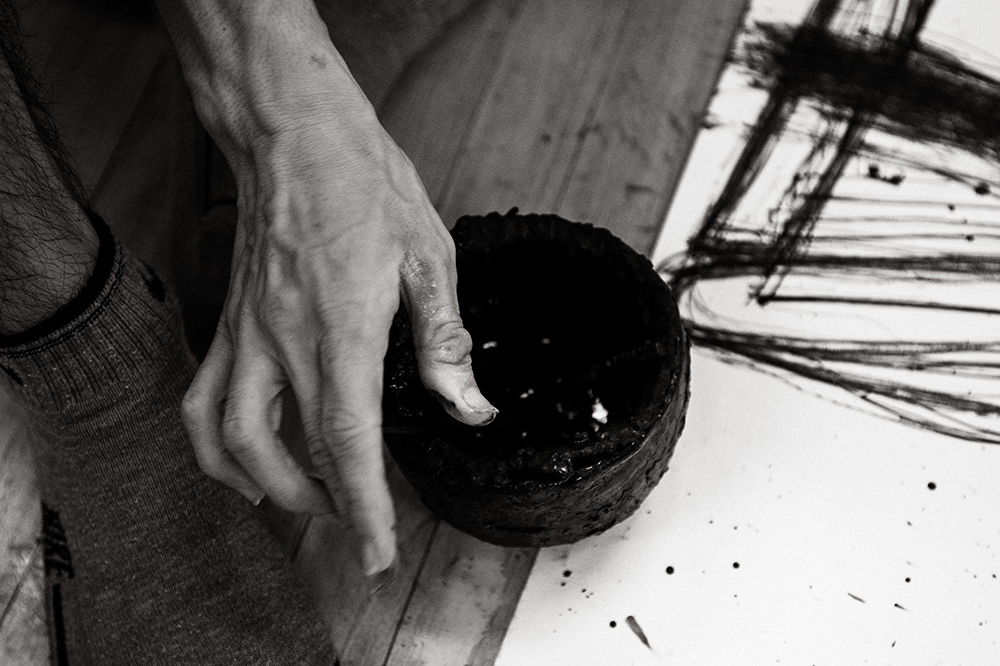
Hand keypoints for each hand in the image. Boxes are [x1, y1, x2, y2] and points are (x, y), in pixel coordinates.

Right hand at [177, 60, 496, 576]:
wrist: (290, 133)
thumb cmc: (361, 181)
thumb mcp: (428, 255)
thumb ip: (444, 340)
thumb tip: (467, 406)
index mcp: (342, 325)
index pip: (349, 439)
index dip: (365, 506)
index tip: (377, 553)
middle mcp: (282, 338)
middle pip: (291, 452)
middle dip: (324, 510)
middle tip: (359, 532)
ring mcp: (245, 332)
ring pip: (229, 438)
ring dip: (265, 487)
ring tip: (306, 505)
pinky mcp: (229, 322)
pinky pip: (202, 401)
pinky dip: (216, 447)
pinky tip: (245, 461)